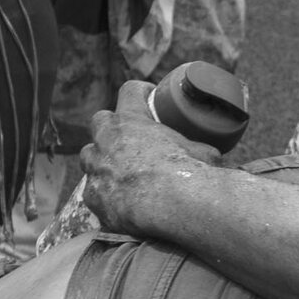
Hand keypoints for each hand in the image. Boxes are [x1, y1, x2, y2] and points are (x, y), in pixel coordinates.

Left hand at [81, 79, 222, 233]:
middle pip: (100, 120)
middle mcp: (107, 139)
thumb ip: (196, 147)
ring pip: (89, 155)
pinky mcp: (93, 196)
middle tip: (130, 138)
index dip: (140, 92)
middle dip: (112, 127)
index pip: (130, 91)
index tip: (148, 97)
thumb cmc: (191, 173)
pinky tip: (120, 201)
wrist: (175, 207)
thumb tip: (209, 154)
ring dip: (102, 159)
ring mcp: (96, 168)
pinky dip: (105, 193)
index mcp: (132, 119)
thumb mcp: (203, 152)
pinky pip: (93, 190)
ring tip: (121, 171)